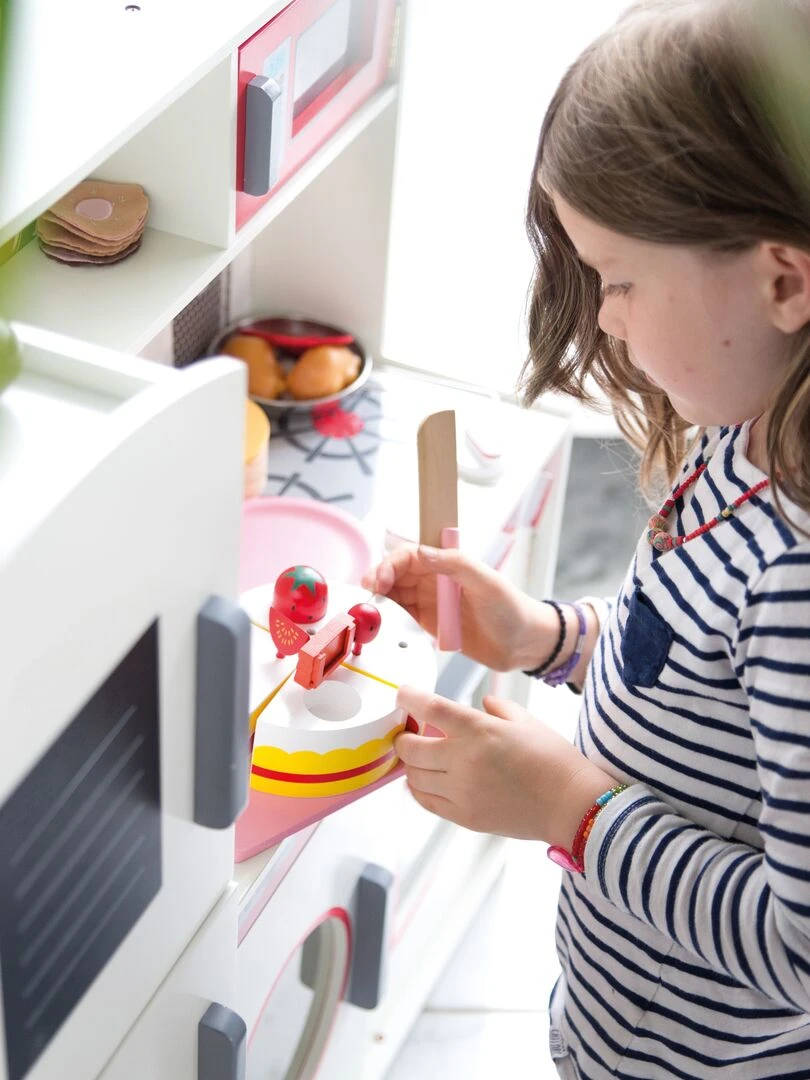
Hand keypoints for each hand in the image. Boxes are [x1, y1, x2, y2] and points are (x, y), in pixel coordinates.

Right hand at [362, 545, 555, 670]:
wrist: (523, 644)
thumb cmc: (512, 608)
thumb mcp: (486, 582)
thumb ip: (455, 564)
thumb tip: (423, 551)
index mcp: (448, 563)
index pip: (409, 555)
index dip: (390, 564)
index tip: (380, 580)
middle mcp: (435, 580)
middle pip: (395, 574)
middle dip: (378, 581)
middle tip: (368, 595)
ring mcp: (430, 602)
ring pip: (394, 595)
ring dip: (379, 600)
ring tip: (369, 610)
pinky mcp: (428, 624)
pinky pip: (402, 617)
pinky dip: (388, 619)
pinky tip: (381, 623)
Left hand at [395, 686, 615, 846]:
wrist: (572, 805)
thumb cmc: (554, 759)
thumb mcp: (526, 721)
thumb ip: (498, 707)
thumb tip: (481, 702)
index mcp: (479, 730)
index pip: (429, 708)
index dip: (408, 698)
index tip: (403, 695)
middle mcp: (464, 760)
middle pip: (410, 747)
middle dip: (404, 737)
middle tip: (409, 732)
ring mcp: (462, 791)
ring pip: (413, 776)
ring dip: (410, 764)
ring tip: (419, 757)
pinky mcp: (464, 816)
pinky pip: (426, 801)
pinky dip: (418, 788)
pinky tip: (425, 780)